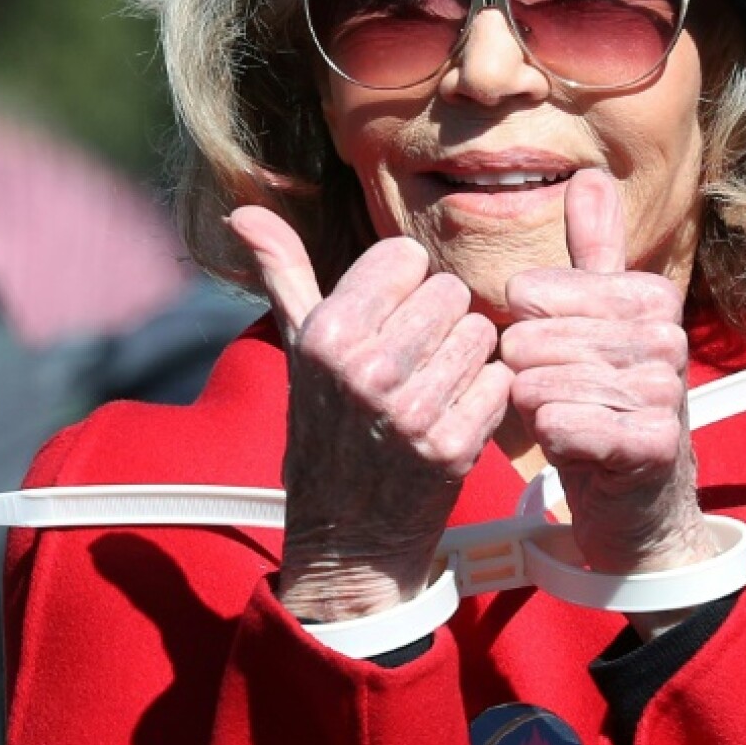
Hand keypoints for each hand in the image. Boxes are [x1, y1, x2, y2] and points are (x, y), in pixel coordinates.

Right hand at [228, 207, 511, 621]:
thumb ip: (282, 270)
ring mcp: (410, 411)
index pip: (407, 256)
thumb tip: (245, 210)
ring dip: (466, 356)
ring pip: (481, 333)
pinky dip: (486, 397)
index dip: (405, 285)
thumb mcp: (298, 345)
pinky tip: (455, 415)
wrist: (345, 534)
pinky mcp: (452, 448)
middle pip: (450, 291)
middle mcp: (366, 369)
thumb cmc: (325, 425)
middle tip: (416, 357)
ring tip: (434, 385)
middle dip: (440, 319)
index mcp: (327, 333)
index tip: (389, 319)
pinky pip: (500, 382)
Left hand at [500, 170, 715, 575]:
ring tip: (563, 419)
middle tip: (551, 395)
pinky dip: (552, 440)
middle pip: (532, 338)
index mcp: (650, 296)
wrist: (637, 499)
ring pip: (542, 385)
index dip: (524, 328)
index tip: (553, 354)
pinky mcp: (653, 445)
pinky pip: (564, 426)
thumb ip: (594, 251)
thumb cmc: (602, 402)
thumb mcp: (595, 321)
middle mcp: (666, 337)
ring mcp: (665, 392)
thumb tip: (591, 174)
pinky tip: (572, 447)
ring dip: (535, 410)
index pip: (534, 292)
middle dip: (524, 374)